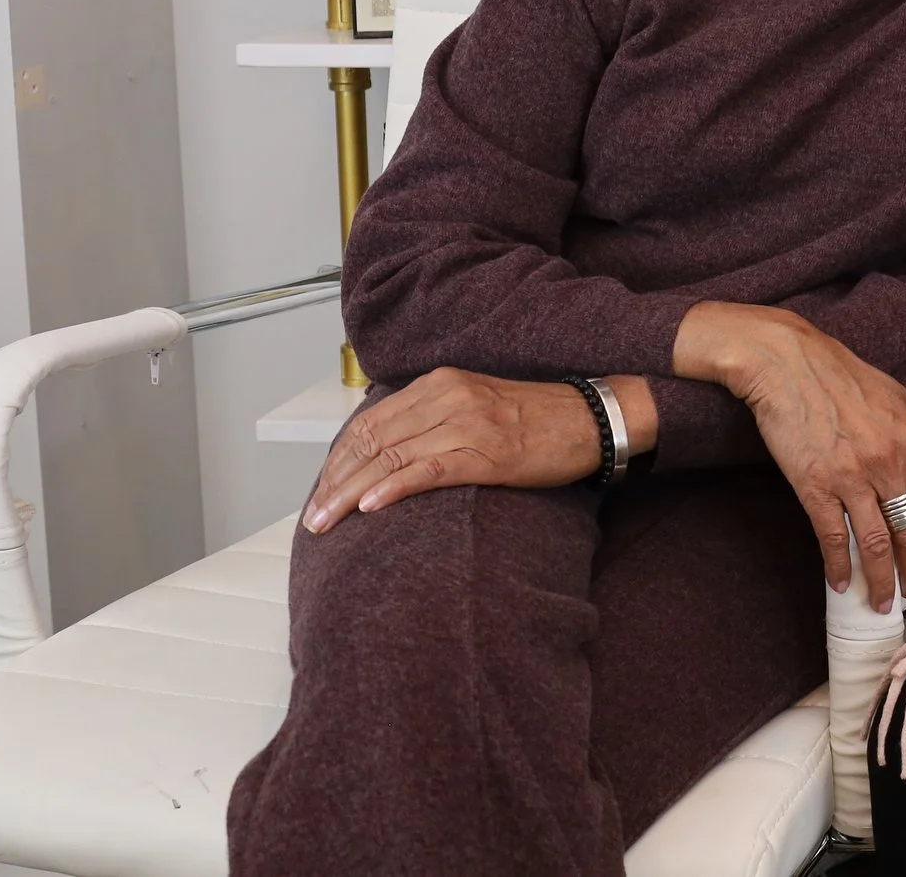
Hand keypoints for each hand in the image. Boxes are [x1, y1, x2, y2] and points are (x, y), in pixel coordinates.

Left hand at [303, 367, 644, 533]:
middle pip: (372, 441)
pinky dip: (393, 489)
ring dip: (351, 493)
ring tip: (327, 522)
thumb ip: (434, 418)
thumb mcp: (477, 404)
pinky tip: (369, 507)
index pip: (370, 422)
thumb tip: (390, 452)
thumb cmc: (538, 418)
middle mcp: (448, 396)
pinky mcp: (486, 452)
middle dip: (334, 481)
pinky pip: (427, 470)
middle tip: (313, 517)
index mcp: (441, 383)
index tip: (320, 491)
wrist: (593, 418)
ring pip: (391, 458)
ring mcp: (467, 422)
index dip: (337, 459)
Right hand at [675, 301, 905, 611]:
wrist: (787, 361)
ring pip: (875, 542)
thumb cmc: (840, 376)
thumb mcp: (902, 400)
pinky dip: (838, 565)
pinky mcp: (815, 486)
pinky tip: (840, 582)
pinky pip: (832, 536)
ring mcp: (851, 477)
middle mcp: (887, 463)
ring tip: (882, 601)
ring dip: (880, 580)